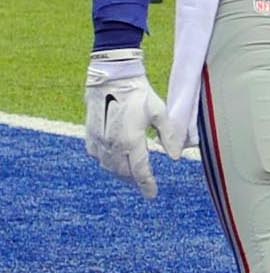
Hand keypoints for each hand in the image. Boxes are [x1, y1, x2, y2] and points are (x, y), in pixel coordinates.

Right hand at [85, 49, 168, 198]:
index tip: (152, 195)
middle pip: (123, 172)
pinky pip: (97, 156)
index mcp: (131, 141)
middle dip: (134, 181)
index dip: (147, 185)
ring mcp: (99, 140)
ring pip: (109, 166)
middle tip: (144, 184)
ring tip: (131, 175)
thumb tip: (177, 156)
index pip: (140, 171)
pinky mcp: (90, 134)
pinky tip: (114, 161)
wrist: (111, 77)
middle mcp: (113, 144)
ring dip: (120, 173)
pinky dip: (107, 162)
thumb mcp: (160, 112)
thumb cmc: (138, 93)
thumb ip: (169, 135)